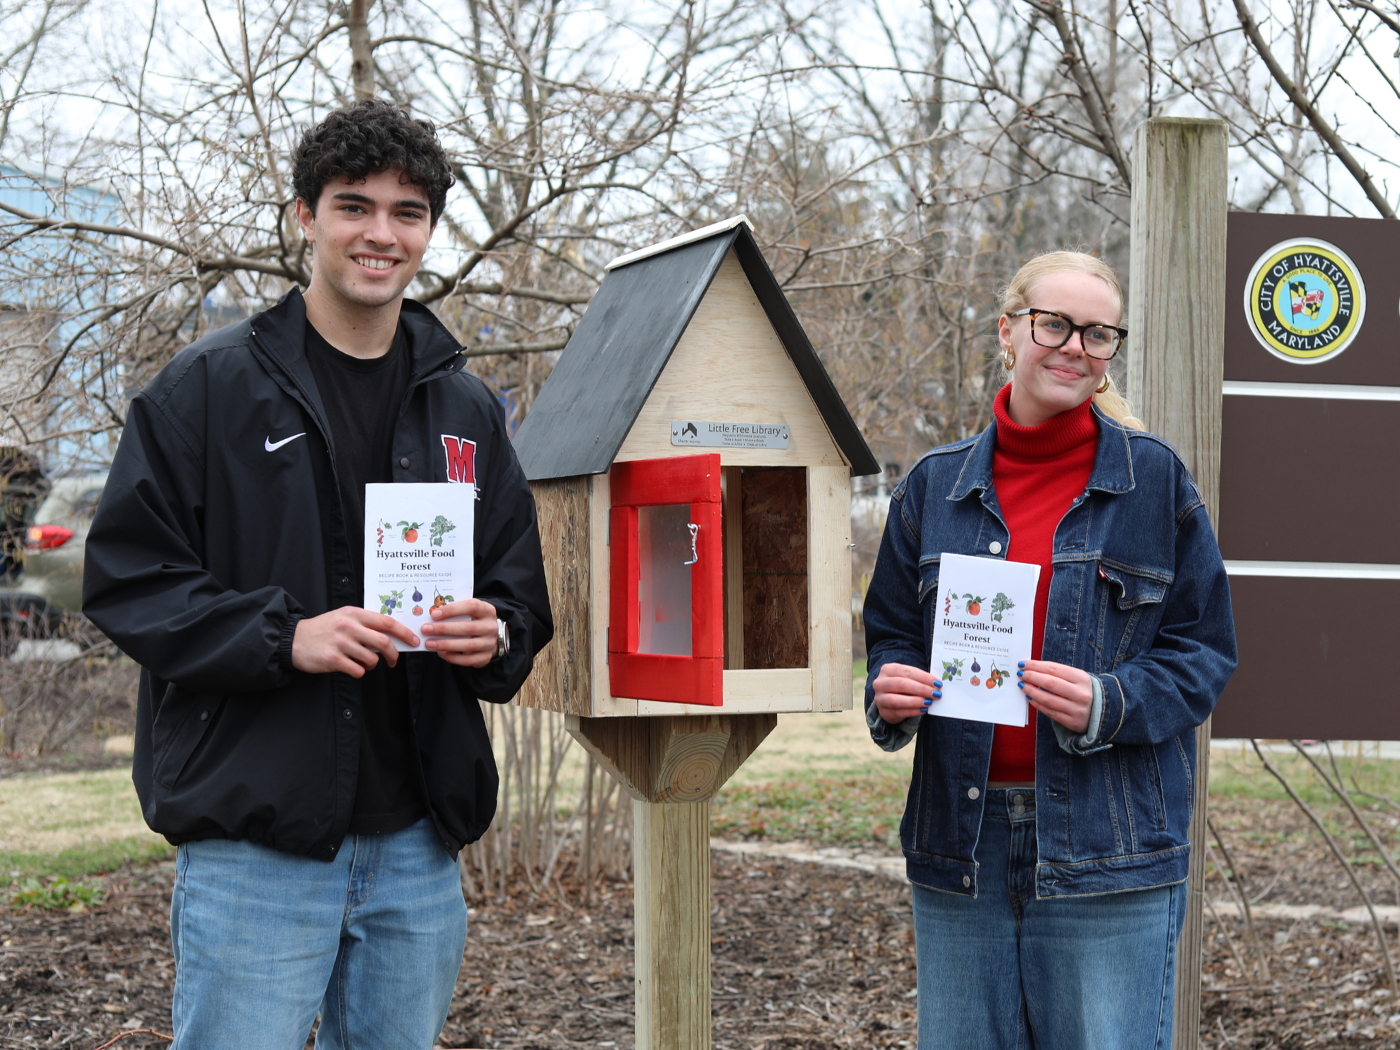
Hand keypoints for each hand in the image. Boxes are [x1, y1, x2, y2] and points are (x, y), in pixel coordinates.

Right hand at [292, 606, 418, 676]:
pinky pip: (358, 670)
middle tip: (394, 661)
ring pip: (372, 658)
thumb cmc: (323, 629)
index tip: (413, 641)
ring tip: (364, 663)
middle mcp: (348, 626)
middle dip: (394, 654)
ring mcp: (340, 643)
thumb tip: (391, 633)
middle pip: (384, 641)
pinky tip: (352, 667)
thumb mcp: (343, 617)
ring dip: (373, 664)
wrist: (293, 639)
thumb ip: (364, 622)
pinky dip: (359, 671)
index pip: (387, 622)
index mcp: (354, 614)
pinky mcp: (332, 659)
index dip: (404, 632)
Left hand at [419, 597, 498, 667]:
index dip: (452, 610)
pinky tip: (440, 653)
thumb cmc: (474, 621)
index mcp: (487, 611)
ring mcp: (490, 643)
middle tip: (425, 629)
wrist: (490, 637)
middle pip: (467, 628)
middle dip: (444, 629)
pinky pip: (468, 660)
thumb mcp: (470, 612)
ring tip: (429, 643)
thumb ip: (456, 611)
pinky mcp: (486, 657)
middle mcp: (491, 627)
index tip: (434, 614)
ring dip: (445, 644)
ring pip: (468, 645)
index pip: (472, 607)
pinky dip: (453, 657)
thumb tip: (433, 615)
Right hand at [872, 662, 940, 724]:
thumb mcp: (909, 678)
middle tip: (936, 694)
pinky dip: (912, 711)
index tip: (938, 683)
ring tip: (929, 702)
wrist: (890, 701)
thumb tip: (937, 684)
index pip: (907, 671)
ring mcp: (879, 698)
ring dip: (915, 701)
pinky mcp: (883, 712)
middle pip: (901, 684)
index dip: (924, 677)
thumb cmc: (903, 687)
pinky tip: (923, 710)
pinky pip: (898, 712)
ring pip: (896, 700)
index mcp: (887, 670)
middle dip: (921, 689)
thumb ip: (920, 679)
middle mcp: (880, 683)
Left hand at [1018, 660, 1093, 733]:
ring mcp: (1077, 709)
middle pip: (1050, 683)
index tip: (1022, 664)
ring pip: (1048, 699)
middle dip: (1032, 677)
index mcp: (1082, 678)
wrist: (1104, 711)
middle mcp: (1081, 694)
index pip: (1054, 669)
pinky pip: (1050, 712)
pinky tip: (1030, 698)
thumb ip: (1058, 673)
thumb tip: (1032, 668)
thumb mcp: (1077, 678)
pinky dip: (1037, 704)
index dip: (1036, 665)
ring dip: (1032, 691)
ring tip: (1022, 686)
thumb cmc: (1083, 690)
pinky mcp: (1072, 722)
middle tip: (1020, 674)